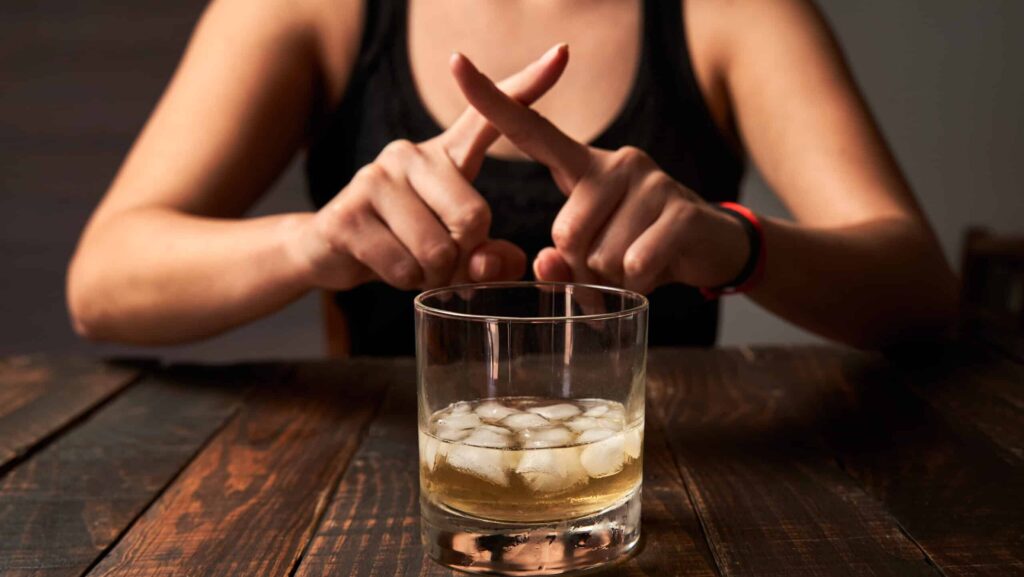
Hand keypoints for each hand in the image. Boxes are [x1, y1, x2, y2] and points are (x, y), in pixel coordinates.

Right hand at [292, 44, 568, 290]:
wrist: (330, 250)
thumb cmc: (407, 244)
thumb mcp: (457, 249)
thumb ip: (489, 258)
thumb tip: (490, 263)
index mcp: (446, 155)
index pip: (488, 118)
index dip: (528, 86)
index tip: (561, 54)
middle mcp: (410, 154)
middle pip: (473, 218)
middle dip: (464, 257)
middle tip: (440, 259)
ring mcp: (375, 179)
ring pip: (437, 250)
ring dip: (431, 275)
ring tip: (411, 262)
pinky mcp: (348, 214)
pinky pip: (403, 267)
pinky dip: (404, 282)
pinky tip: (387, 265)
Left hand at [450, 53, 749, 294]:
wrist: (710, 248)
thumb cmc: (635, 249)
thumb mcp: (590, 259)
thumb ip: (560, 263)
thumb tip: (547, 265)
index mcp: (583, 166)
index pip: (531, 129)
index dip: (492, 101)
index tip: (456, 63)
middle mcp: (615, 161)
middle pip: (565, 233)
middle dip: (581, 266)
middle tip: (609, 263)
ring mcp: (650, 181)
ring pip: (600, 256)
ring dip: (612, 278)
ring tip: (634, 263)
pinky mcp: (680, 210)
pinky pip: (636, 265)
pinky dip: (639, 284)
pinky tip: (654, 270)